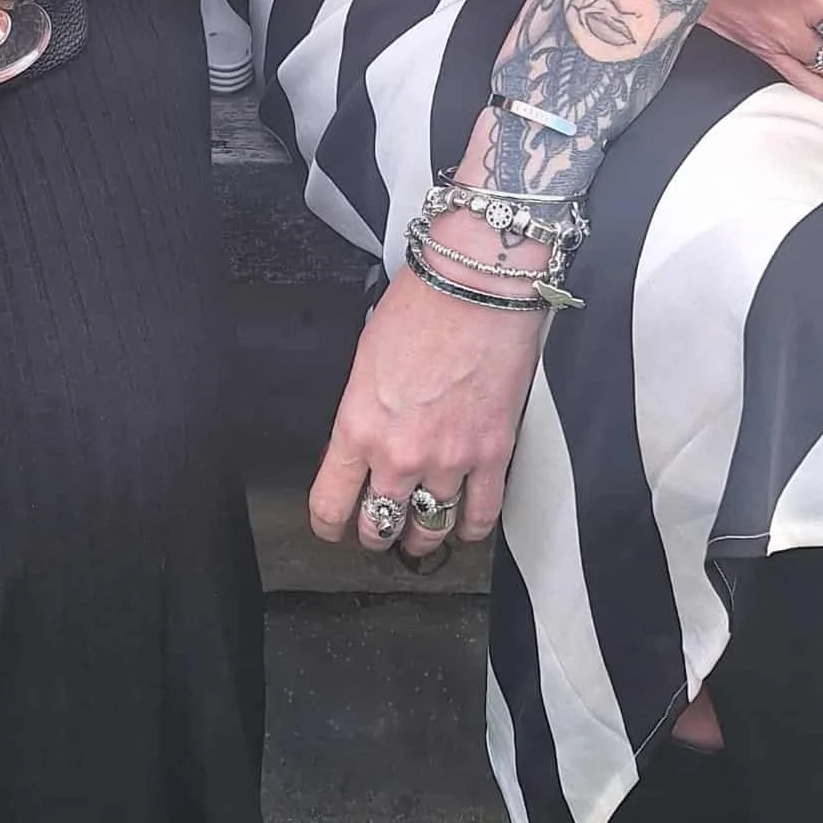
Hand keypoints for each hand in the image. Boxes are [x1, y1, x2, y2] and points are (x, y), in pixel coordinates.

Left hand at [309, 265, 544, 561]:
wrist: (475, 286)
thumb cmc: (421, 306)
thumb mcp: (365, 360)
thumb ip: (362, 411)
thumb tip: (363, 439)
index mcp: (359, 427)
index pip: (332, 504)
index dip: (330, 524)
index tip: (334, 526)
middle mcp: (400, 453)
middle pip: (381, 525)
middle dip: (377, 533)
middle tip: (380, 530)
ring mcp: (450, 459)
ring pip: (430, 528)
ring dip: (422, 535)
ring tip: (420, 534)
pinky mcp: (493, 455)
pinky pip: (479, 516)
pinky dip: (469, 528)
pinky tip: (462, 525)